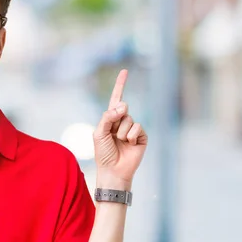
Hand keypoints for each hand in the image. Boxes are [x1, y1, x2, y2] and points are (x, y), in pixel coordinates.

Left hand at [93, 69, 147, 189]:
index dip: (120, 85)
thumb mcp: (99, 133)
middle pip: (122, 108)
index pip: (116, 99)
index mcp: (110, 119)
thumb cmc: (103, 153)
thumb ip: (107, 117)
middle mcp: (122, 121)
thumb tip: (123, 105)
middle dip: (116, 118)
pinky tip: (129, 144)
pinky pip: (137, 127)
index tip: (124, 71)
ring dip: (121, 131)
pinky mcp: (142, 136)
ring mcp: (132, 128)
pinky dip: (131, 135)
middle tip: (112, 134)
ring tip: (119, 142)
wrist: (113, 170)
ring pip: (129, 119)